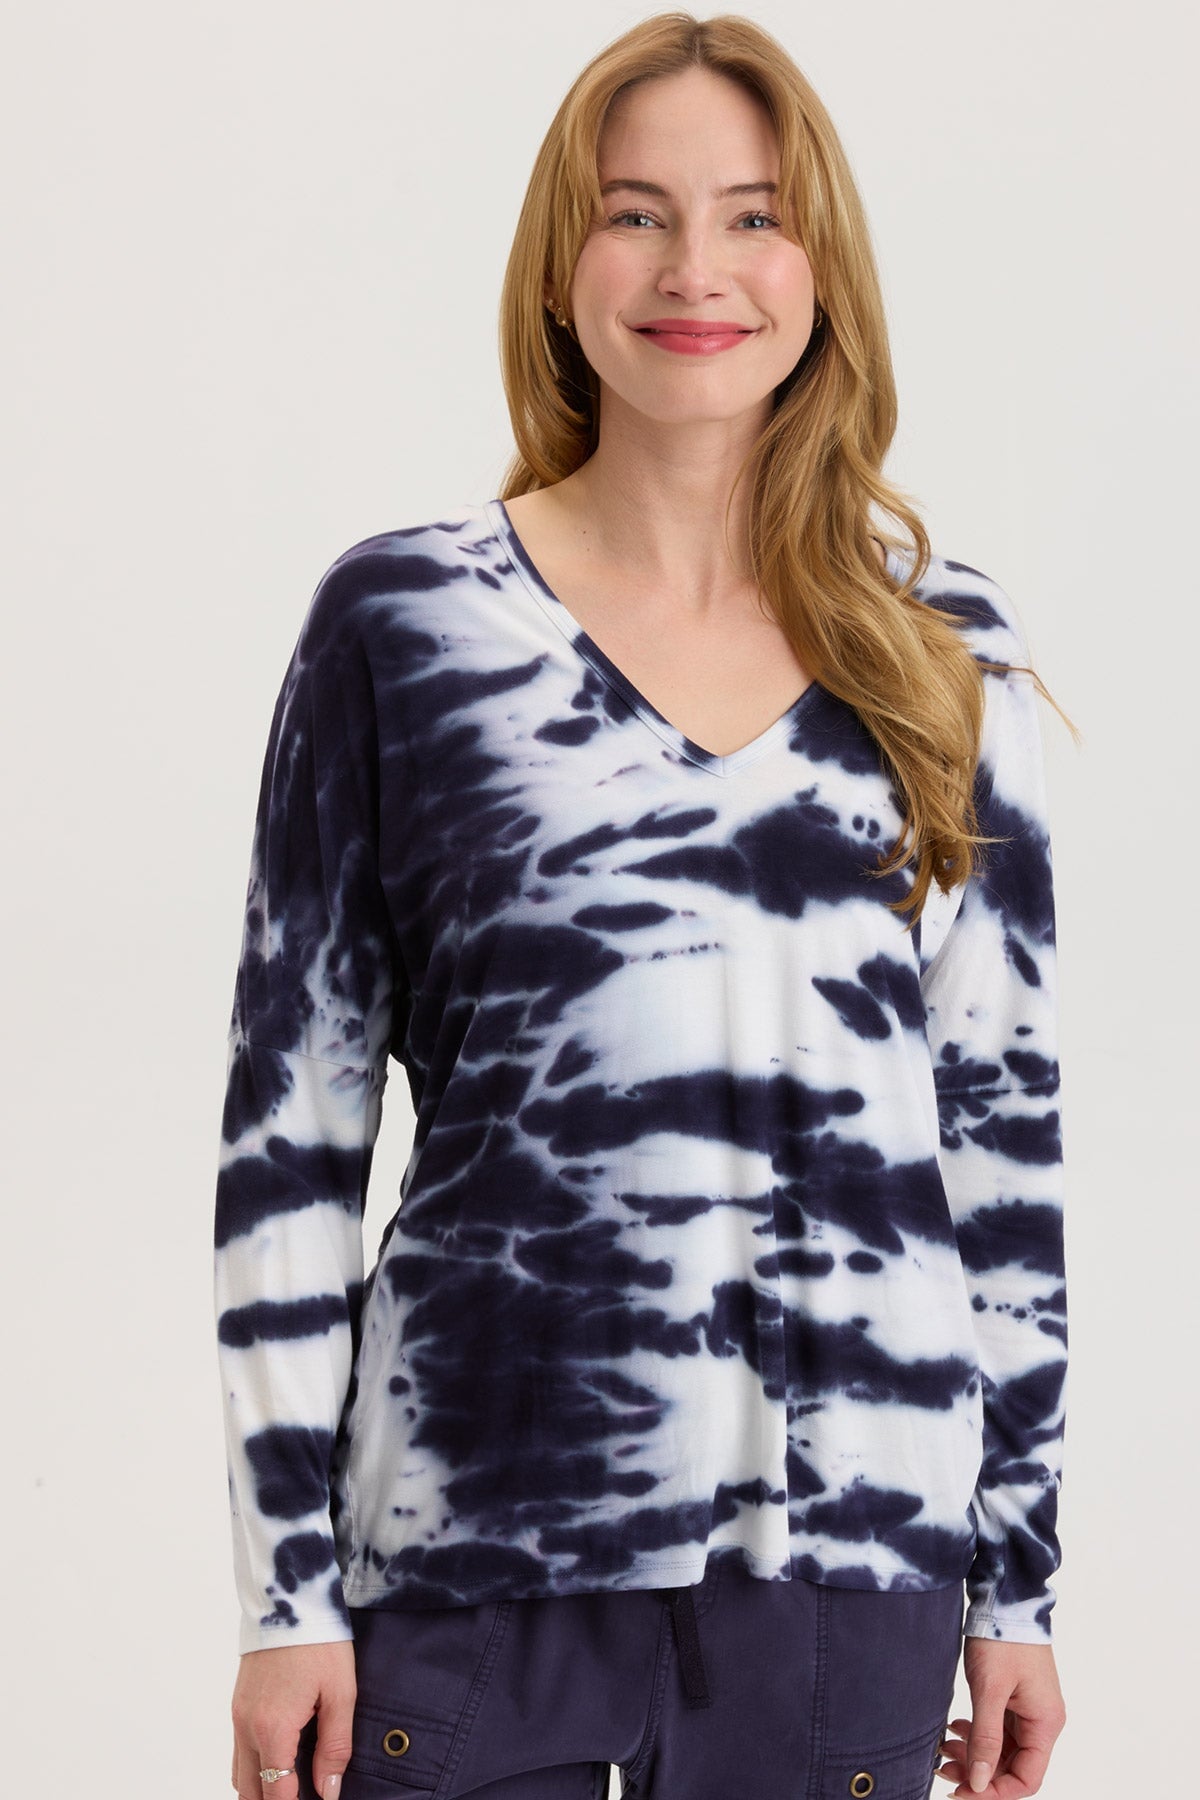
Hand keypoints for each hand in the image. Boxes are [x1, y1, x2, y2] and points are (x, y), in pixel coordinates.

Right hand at [231, 1638, 356, 1799]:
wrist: (290, 1597)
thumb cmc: (320, 1642)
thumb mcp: (340, 1693)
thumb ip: (334, 1748)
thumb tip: (329, 1792)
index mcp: (273, 1728)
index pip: (276, 1794)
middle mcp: (246, 1727)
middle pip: (251, 1792)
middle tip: (303, 1796)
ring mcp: (237, 1716)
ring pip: (240, 1775)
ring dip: (262, 1789)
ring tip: (293, 1786)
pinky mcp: (237, 1704)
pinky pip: (238, 1752)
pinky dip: (255, 1767)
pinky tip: (280, 1762)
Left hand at [935, 1637, 1065, 1797]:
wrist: (1004, 1598)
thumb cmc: (1002, 1638)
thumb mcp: (989, 1690)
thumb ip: (985, 1738)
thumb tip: (981, 1783)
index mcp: (1045, 1723)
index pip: (1027, 1779)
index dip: (995, 1792)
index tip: (964, 1791)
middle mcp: (1041, 1721)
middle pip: (1013, 1767)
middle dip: (979, 1774)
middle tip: (943, 1772)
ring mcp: (1028, 1709)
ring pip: (1002, 1749)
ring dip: (974, 1755)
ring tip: (943, 1751)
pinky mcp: (1014, 1698)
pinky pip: (997, 1729)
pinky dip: (975, 1734)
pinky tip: (953, 1729)